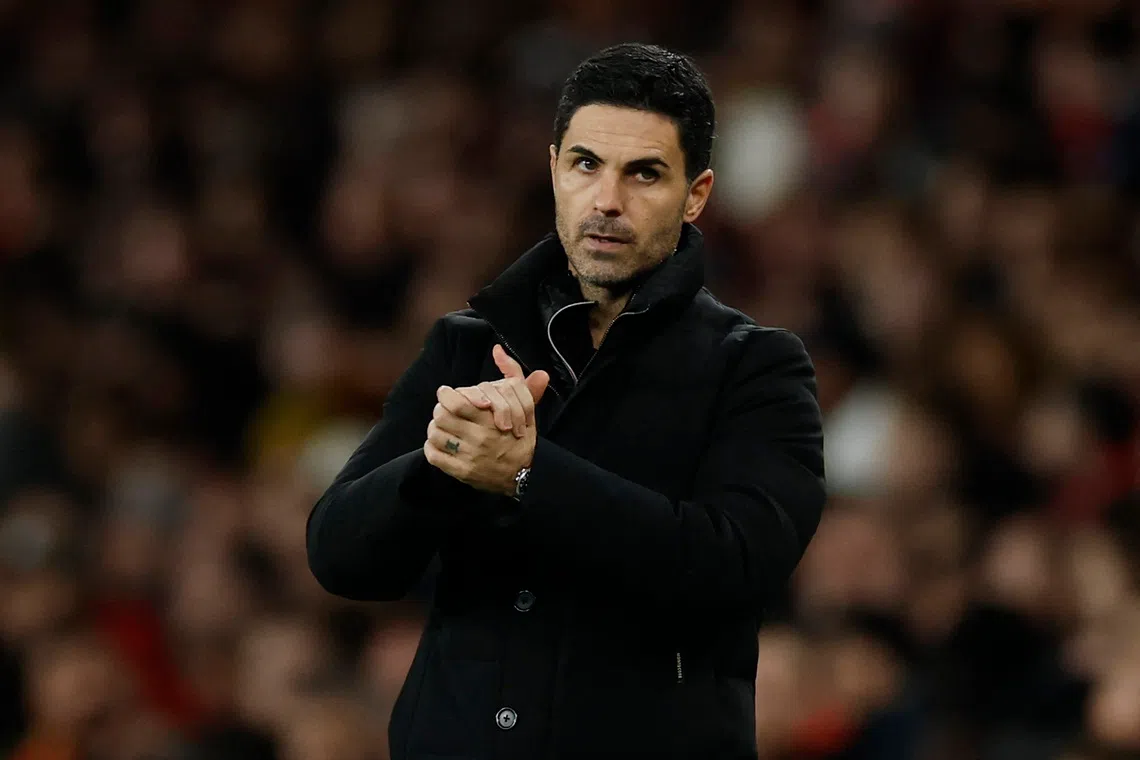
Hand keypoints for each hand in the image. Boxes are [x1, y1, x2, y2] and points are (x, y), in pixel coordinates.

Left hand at [423, 345, 550, 495]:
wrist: (526, 474)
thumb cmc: (521, 436)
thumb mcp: (525, 404)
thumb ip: (514, 375)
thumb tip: (497, 349)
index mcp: (491, 420)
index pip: (456, 403)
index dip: (446, 395)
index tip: (447, 393)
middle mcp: (479, 438)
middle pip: (441, 416)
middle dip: (440, 410)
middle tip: (445, 410)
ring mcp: (469, 457)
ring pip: (435, 434)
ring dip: (435, 428)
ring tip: (443, 427)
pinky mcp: (461, 472)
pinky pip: (433, 455)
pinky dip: (431, 447)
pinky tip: (440, 444)